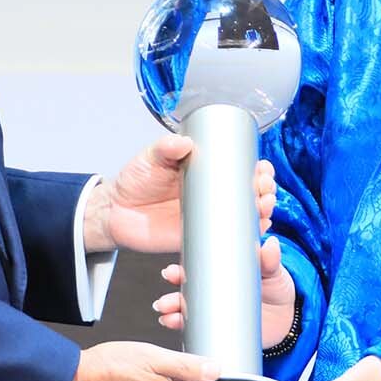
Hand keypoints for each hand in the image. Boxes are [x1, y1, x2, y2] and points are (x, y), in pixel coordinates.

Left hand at [83, 136, 275, 253]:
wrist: (115, 212)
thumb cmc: (134, 180)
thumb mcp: (150, 158)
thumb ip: (165, 148)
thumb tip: (184, 142)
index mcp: (205, 170)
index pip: (239, 167)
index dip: (257, 168)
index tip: (263, 168)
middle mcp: (212, 192)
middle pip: (250, 191)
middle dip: (265, 190)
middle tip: (264, 189)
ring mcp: (208, 215)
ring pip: (245, 214)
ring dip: (262, 211)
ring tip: (264, 207)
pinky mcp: (200, 236)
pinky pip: (228, 238)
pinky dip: (246, 236)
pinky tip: (257, 231)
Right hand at [152, 235, 297, 346]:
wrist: (287, 319)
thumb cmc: (277, 288)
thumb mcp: (273, 271)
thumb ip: (270, 260)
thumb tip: (270, 244)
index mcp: (221, 272)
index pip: (195, 269)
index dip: (181, 271)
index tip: (172, 274)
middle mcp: (212, 291)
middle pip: (185, 292)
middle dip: (171, 296)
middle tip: (165, 302)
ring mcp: (213, 311)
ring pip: (186, 311)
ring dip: (172, 313)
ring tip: (167, 315)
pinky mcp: (217, 329)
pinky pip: (195, 329)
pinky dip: (182, 328)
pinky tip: (174, 326)